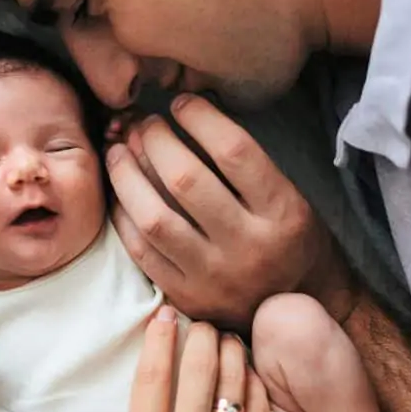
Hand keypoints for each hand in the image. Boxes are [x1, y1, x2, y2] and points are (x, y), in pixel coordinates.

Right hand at [15, 306, 271, 411]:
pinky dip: (254, 385)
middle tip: (197, 320)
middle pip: (198, 369)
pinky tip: (247, 372)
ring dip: (229, 352)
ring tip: (222, 337)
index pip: (153, 378)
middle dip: (199, 334)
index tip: (162, 313)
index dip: (159, 338)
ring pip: (233, 384)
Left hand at [108, 94, 326, 331]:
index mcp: (282, 213)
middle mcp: (248, 246)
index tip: (181, 103)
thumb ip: (244, 163)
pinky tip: (119, 190)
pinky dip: (123, 215)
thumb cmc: (287, 240)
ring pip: (154, 218)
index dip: (200, 118)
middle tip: (145, 123)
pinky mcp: (186, 296)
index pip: (234, 152)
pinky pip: (141, 250)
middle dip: (155, 141)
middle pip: (186, 180)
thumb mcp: (288, 197)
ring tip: (118, 150)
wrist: (292, 308)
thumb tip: (185, 113)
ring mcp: (213, 276)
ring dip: (127, 176)